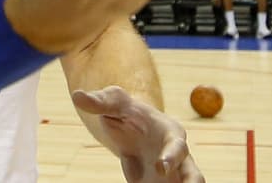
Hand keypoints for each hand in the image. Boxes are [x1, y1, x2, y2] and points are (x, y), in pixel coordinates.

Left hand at [73, 87, 202, 181]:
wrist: (131, 128)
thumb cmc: (125, 111)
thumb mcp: (113, 103)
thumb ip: (99, 102)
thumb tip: (77, 96)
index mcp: (171, 133)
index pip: (177, 146)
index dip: (172, 157)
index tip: (161, 167)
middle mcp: (179, 157)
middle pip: (194, 175)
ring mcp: (174, 175)